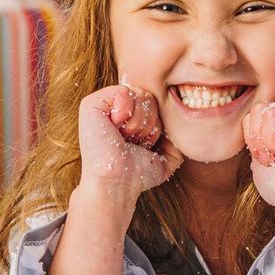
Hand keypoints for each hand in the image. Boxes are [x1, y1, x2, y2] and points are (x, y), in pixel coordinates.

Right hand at [75, 83, 180, 211]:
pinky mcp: (91, 104)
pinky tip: (115, 126)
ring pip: (139, 94)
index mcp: (129, 117)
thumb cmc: (138, 174)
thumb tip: (183, 124)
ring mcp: (102, 106)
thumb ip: (176, 141)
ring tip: (124, 137)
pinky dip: (125, 111)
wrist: (119, 183)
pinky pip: (123, 91)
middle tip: (133, 141)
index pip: (156, 102)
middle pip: (149, 96)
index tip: (144, 144)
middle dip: (148, 123)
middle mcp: (115, 109)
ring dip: (138, 122)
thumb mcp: (165, 157)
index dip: (156, 125)